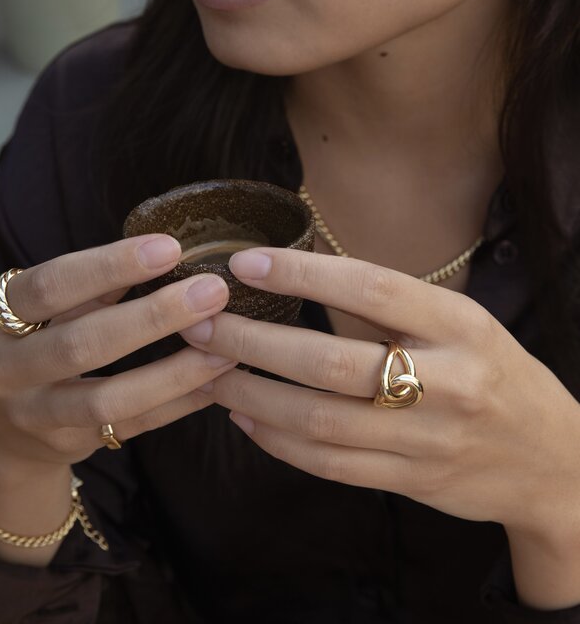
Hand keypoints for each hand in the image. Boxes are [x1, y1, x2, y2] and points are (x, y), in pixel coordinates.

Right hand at [0, 234, 234, 474]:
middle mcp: (5, 371)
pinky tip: (216, 385)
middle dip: (154, 317)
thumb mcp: (40, 307)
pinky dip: (177, 405)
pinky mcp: (66, 446)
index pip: (53, 286)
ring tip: (227, 349)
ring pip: (109, 399)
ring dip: (175, 373)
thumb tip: (162, 252)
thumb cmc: (25, 342)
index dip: (110, 265)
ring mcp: (34, 417)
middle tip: (213, 292)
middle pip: (83, 344)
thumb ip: (90, 284)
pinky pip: (130, 426)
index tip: (170, 248)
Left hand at [181, 247, 579, 541]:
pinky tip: (246, 418)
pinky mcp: (411, 482)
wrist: (550, 459)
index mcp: (460, 325)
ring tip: (208, 372)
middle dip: (254, 343)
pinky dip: (279, 442)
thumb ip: (394, 308)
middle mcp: (447, 382)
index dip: (303, 275)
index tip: (244, 264)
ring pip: (321, 421)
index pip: (371, 290)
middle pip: (332, 363)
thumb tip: (299, 275)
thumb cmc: (496, 373)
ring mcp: (428, 440)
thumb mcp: (464, 322)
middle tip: (201, 324)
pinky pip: (330, 465)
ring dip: (253, 395)